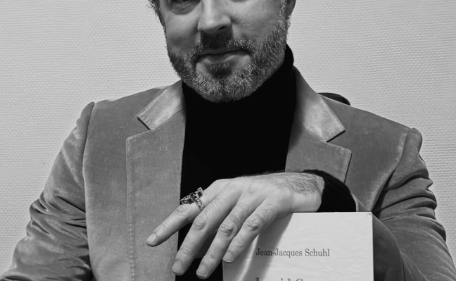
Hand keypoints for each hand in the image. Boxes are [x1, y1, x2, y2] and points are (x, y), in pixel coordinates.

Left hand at [146, 172, 323, 277]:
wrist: (302, 184)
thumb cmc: (265, 197)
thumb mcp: (237, 204)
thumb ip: (218, 220)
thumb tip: (195, 246)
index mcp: (220, 189)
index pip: (189, 208)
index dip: (169, 224)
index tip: (152, 241)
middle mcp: (233, 189)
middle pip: (204, 220)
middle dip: (188, 246)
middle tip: (178, 267)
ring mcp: (253, 194)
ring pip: (227, 225)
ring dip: (212, 251)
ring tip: (203, 271)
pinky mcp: (274, 201)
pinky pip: (253, 224)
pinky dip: (240, 242)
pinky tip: (231, 258)